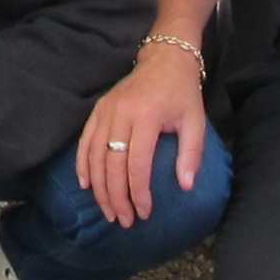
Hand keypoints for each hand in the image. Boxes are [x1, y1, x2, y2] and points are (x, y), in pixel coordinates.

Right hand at [75, 54, 209, 227]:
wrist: (164, 59)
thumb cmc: (182, 93)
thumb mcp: (196, 121)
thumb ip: (191, 154)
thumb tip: (185, 187)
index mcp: (146, 117)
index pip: (137, 163)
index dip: (139, 192)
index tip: (144, 213)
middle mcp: (121, 114)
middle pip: (112, 164)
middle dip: (116, 197)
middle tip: (123, 221)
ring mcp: (105, 111)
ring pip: (95, 156)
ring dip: (99, 188)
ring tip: (108, 211)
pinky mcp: (97, 110)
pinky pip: (85, 141)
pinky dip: (83, 165)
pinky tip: (85, 185)